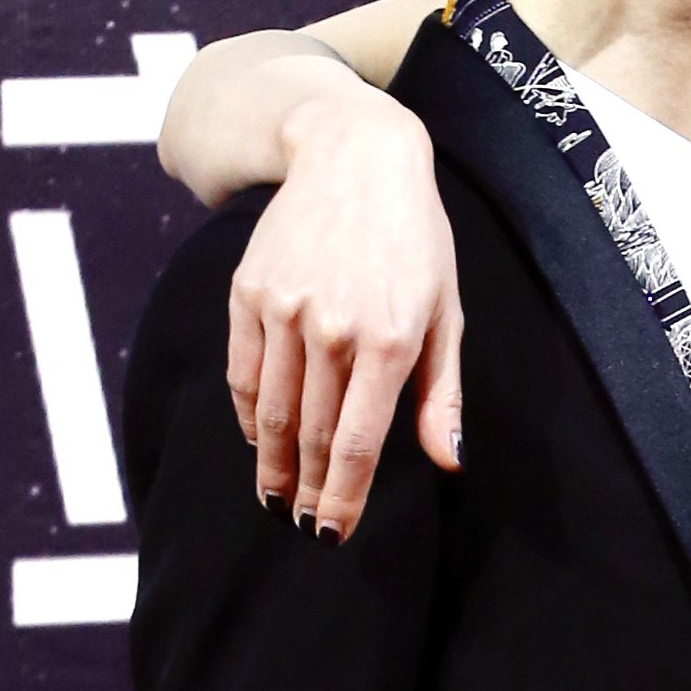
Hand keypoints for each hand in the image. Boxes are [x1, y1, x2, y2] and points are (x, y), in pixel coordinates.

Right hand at [227, 76, 466, 531]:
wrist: (354, 155)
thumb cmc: (415, 239)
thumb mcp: (447, 311)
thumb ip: (443, 392)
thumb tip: (448, 461)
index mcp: (392, 339)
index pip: (360, 443)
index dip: (344, 498)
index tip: (332, 535)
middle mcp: (334, 328)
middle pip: (313, 435)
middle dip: (308, 491)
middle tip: (303, 527)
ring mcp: (285, 308)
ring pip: (270, 411)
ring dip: (272, 464)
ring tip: (276, 497)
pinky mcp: (249, 291)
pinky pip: (242, 371)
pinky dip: (246, 413)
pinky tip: (257, 439)